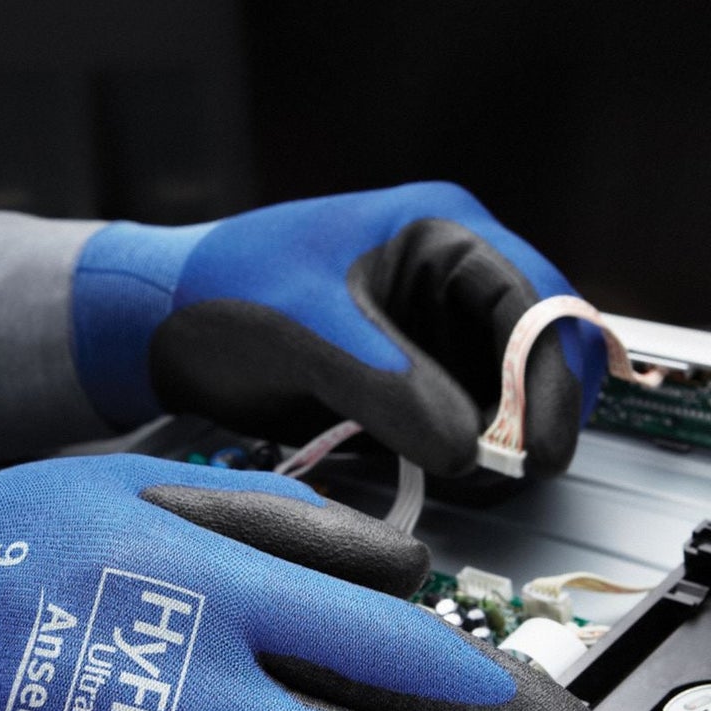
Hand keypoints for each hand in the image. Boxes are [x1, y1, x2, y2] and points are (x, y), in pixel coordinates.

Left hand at [70, 182, 607, 477]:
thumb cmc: (221, 293)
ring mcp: (432, 329)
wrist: (157, 327)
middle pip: (539, 347)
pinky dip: (466, 450)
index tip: (543, 448)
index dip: (553, 376)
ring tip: (474, 479)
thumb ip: (392, 387)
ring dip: (504, 437)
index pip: (537, 299)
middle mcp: (449, 277)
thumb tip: (467, 451)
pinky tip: (444, 473)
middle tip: (517, 472)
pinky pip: (466, 417)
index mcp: (440, 231)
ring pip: (510, 390)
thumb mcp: (309, 333)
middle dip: (534, 410)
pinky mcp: (410, 377)